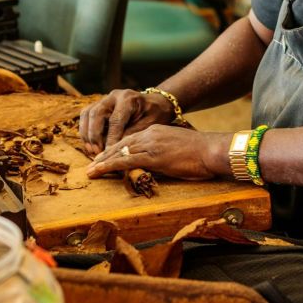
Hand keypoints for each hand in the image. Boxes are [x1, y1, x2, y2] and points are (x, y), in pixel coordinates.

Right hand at [79, 89, 176, 156]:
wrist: (155, 104)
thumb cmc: (155, 114)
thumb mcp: (150, 124)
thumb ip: (133, 134)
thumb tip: (118, 150)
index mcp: (128, 99)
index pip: (115, 120)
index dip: (110, 138)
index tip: (109, 153)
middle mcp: (113, 96)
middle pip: (96, 113)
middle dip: (94, 135)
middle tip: (97, 153)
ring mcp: (105, 100)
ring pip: (87, 113)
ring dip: (86, 133)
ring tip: (91, 150)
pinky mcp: (99, 106)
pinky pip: (86, 116)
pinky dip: (85, 131)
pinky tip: (90, 145)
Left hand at [85, 125, 228, 180]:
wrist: (212, 150)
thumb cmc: (202, 152)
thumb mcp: (179, 148)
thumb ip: (165, 152)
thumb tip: (157, 163)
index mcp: (156, 131)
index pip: (130, 138)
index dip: (116, 148)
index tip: (105, 155)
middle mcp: (150, 134)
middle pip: (121, 143)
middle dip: (105, 154)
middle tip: (92, 163)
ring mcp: (150, 145)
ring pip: (119, 151)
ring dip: (102, 162)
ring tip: (90, 170)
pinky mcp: (153, 156)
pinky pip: (125, 160)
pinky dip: (109, 166)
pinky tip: (98, 171)